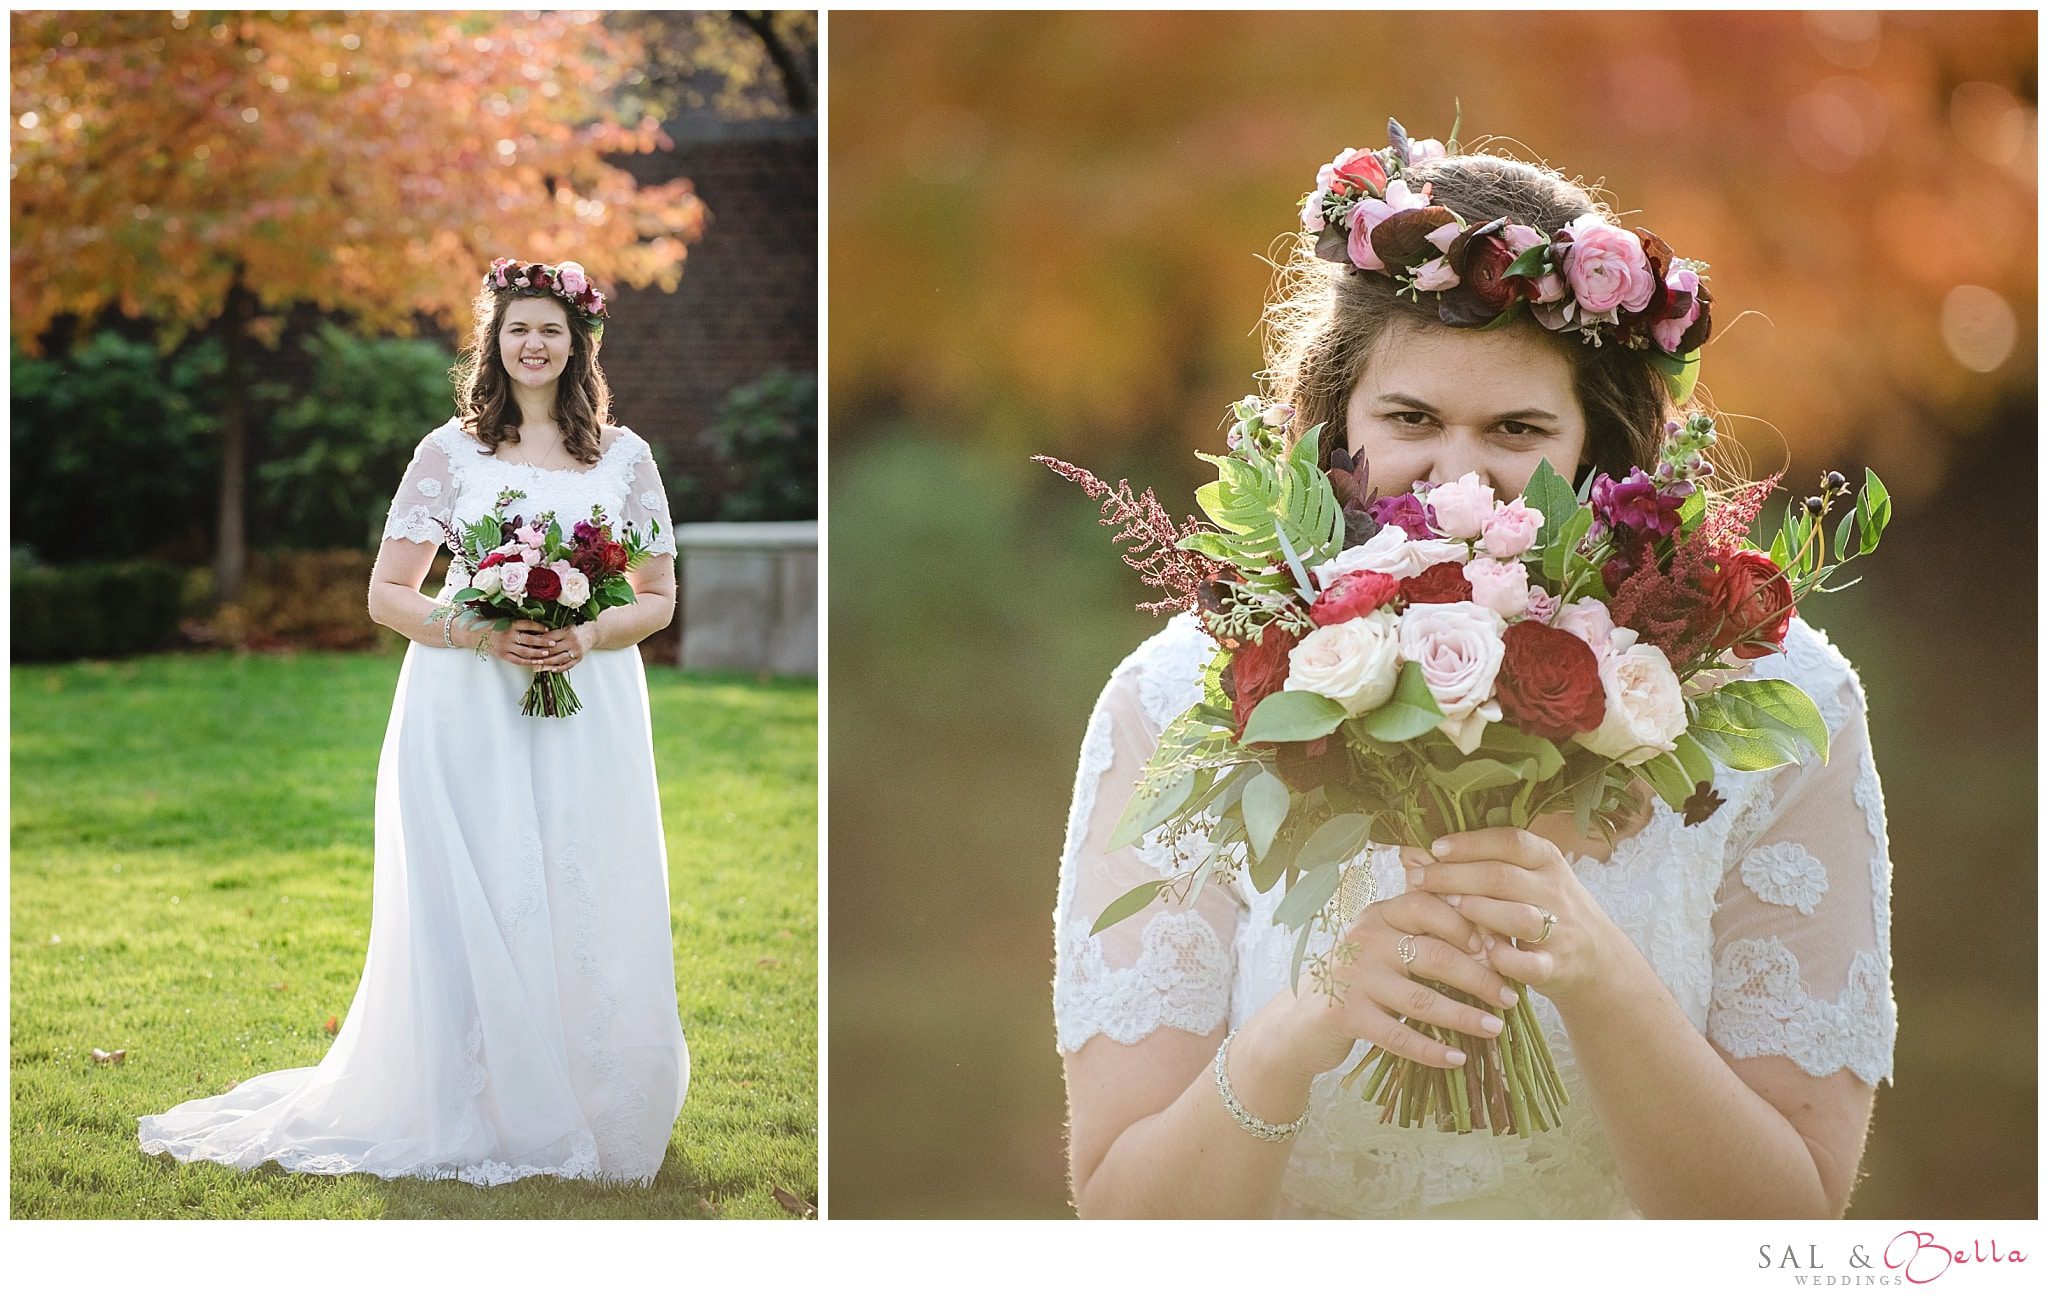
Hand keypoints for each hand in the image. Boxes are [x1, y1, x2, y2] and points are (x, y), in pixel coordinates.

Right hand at [485, 618, 556, 669]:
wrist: (475, 636)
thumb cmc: (492, 626)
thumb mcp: (503, 620)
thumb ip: (517, 623)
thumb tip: (536, 625)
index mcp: (509, 624)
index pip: (527, 625)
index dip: (539, 626)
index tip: (548, 629)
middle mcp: (508, 635)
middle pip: (529, 639)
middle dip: (542, 641)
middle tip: (553, 643)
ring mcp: (506, 647)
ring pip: (525, 651)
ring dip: (538, 653)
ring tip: (548, 653)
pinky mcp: (503, 655)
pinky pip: (518, 660)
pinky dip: (528, 662)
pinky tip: (537, 662)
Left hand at [533, 621, 596, 673]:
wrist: (591, 634)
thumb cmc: (575, 630)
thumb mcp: (564, 628)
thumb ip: (552, 634)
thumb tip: (536, 639)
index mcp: (567, 632)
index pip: (551, 638)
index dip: (540, 642)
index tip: (529, 645)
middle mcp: (573, 642)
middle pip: (554, 650)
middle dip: (541, 654)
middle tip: (530, 657)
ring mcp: (576, 651)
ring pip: (560, 659)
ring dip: (547, 663)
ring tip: (537, 665)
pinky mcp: (579, 658)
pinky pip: (568, 665)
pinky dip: (559, 668)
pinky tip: (551, 670)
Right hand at [1272, 888, 1520, 1079]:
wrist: (1301, 1021)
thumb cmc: (1359, 980)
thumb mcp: (1385, 946)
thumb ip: (1424, 936)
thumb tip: (1493, 942)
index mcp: (1380, 914)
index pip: (1430, 906)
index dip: (1470, 926)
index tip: (1502, 950)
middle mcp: (1365, 939)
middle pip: (1435, 954)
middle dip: (1480, 977)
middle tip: (1511, 996)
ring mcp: (1353, 977)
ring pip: (1421, 999)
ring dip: (1464, 1016)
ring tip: (1495, 1028)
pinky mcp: (1346, 1015)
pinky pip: (1398, 1036)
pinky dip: (1431, 1050)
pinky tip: (1457, 1058)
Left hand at [1402, 827, 1623, 1012]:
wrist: (1596, 957)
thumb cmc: (1544, 907)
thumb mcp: (1528, 876)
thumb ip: (1484, 862)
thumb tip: (1417, 850)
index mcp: (1546, 859)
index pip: (1510, 841)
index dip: (1470, 843)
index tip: (1435, 847)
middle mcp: (1555, 890)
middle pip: (1502, 877)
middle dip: (1455, 877)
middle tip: (1419, 880)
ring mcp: (1559, 930)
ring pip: (1517, 917)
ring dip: (1478, 911)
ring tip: (1448, 907)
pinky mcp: (1555, 966)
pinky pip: (1528, 963)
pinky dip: (1502, 958)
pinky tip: (1481, 951)